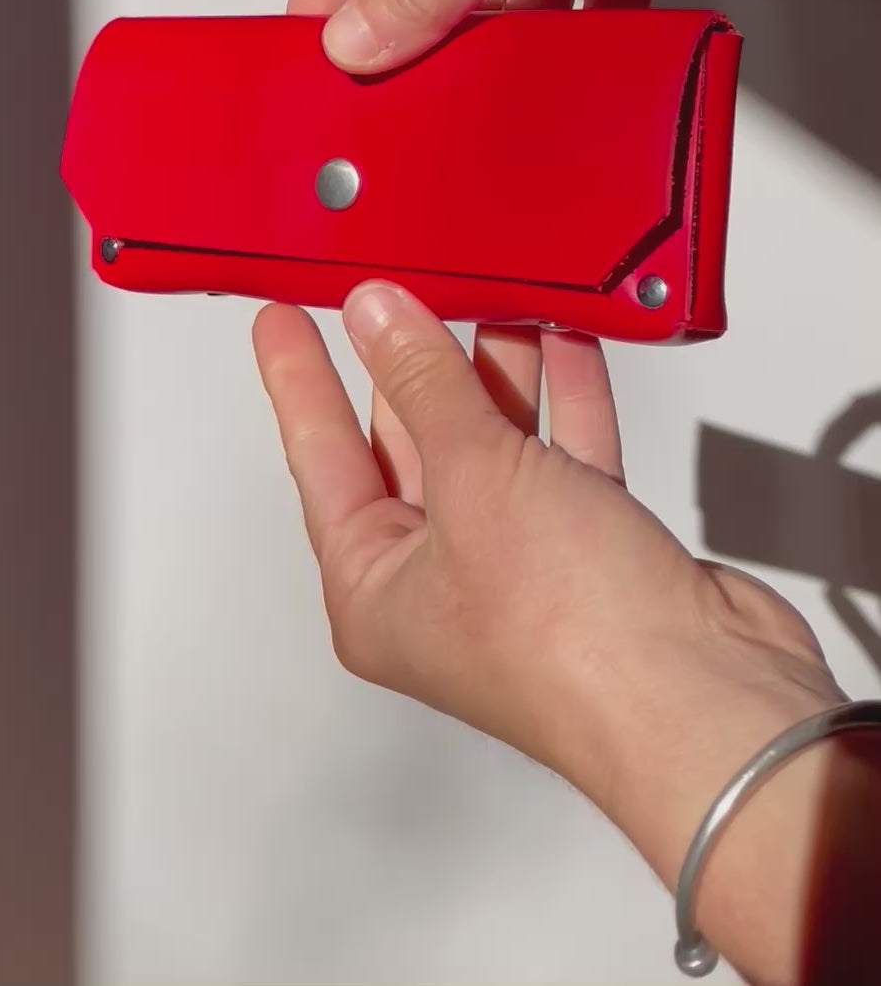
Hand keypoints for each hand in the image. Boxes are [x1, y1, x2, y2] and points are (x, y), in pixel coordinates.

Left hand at [254, 283, 854, 982]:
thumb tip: (376, 317)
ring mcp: (521, 568)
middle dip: (409, 363)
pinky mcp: (595, 555)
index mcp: (376, 591)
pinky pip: (565, 457)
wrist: (706, 698)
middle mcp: (442, 584)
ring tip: (481, 292)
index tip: (280, 320)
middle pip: (408, 447)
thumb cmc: (573, 638)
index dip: (298, 380)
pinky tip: (565, 342)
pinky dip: (565, 401)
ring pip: (492, 445)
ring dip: (493, 371)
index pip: (319, 458)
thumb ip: (423, 383)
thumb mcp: (473, 478)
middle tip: (389, 288)